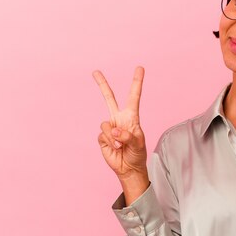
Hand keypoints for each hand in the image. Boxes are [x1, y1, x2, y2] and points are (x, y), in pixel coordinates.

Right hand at [93, 66, 147, 182]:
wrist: (128, 168)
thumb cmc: (137, 154)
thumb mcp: (138, 144)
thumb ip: (127, 136)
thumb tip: (114, 130)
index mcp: (131, 117)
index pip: (134, 97)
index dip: (136, 82)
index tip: (140, 68)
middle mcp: (119, 119)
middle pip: (108, 98)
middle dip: (102, 84)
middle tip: (95, 71)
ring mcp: (109, 127)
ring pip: (105, 124)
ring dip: (113, 137)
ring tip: (120, 146)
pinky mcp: (102, 137)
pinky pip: (102, 136)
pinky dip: (109, 143)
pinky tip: (115, 149)